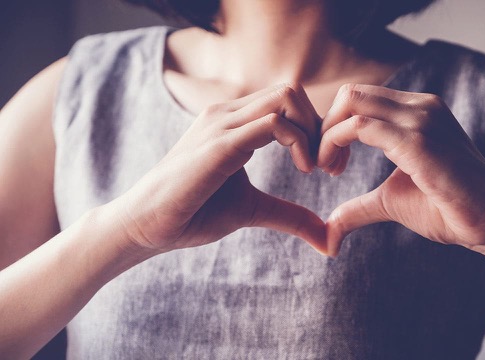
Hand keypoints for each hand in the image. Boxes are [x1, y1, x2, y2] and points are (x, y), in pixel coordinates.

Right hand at [112, 83, 326, 253]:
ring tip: (315, 167)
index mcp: (234, 122)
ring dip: (313, 131)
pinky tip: (303, 169)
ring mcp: (222, 125)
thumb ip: (290, 215)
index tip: (328, 165)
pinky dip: (299, 142)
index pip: (288, 101)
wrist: (145, 226)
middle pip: (292, 92)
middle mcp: (227, 114)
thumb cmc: (193, 213)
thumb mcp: (253, 210)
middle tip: (329, 165)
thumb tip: (327, 238)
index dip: (316, 129)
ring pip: (286, 97)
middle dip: (321, 126)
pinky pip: (272, 124)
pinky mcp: (219, 145)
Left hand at [319, 84, 484, 255]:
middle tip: (323, 164)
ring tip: (328, 169)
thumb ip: (359, 207)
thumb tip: (329, 231)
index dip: (335, 127)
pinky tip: (335, 171)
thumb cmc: (450, 209)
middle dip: (325, 126)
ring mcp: (422, 119)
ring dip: (327, 135)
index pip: (361, 99)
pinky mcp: (419, 141)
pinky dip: (335, 143)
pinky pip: (361, 126)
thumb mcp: (392, 201)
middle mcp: (420, 106)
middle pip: (352, 93)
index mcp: (418, 112)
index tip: (329, 163)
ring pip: (352, 103)